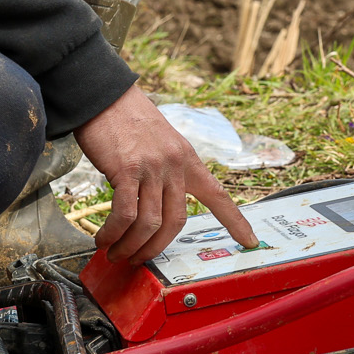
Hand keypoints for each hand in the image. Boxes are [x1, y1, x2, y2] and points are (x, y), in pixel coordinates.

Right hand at [75, 83, 256, 264]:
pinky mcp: (126, 169)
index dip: (235, 221)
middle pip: (177, 222)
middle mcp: (175, 164)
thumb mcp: (159, 141)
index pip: (218, 194)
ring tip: (115, 253)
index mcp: (187, 158)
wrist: (103, 93)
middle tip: (138, 259)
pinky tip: (104, 238)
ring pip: (150, 223)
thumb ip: (164, 169)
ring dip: (131, 246)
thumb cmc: (125, 119)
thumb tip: (152, 202)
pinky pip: (125, 213)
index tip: (250, 242)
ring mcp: (152, 167)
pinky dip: (114, 232)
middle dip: (156, 248)